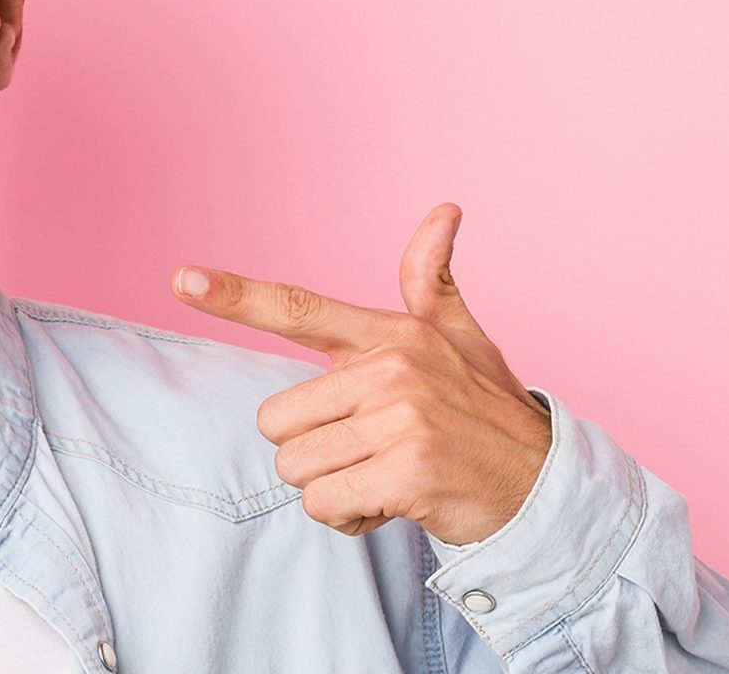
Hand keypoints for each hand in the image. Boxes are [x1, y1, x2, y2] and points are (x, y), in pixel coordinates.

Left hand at [171, 203, 551, 544]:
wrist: (547, 487)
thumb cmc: (488, 413)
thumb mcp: (463, 340)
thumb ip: (433, 281)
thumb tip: (444, 210)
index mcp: (394, 335)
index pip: (299, 309)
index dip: (235, 295)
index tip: (181, 278)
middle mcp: (393, 368)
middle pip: (277, 421)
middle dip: (312, 451)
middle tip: (370, 452)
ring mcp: (401, 419)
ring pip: (297, 468)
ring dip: (333, 488)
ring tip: (387, 477)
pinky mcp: (407, 472)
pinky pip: (325, 504)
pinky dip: (350, 517)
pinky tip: (394, 503)